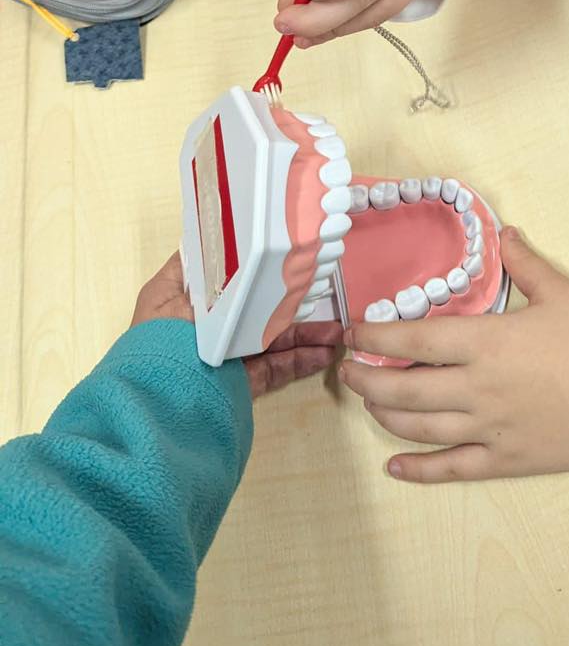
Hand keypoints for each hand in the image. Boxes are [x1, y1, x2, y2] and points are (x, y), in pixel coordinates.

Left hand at [132, 253, 341, 399]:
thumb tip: (218, 237)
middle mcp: (204, 326)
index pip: (221, 272)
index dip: (252, 261)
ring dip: (303, 332)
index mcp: (183, 298)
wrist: (154, 409)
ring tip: (336, 330)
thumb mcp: (170, 295)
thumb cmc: (159, 344)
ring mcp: (222, 356)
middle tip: (324, 290)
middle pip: (254, 305)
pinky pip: (272, 368)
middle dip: (289, 299)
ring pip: (268, 337)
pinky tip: (323, 354)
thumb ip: (204, 271)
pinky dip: (298, 361)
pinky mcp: (236, 384)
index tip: (285, 251)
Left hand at [340, 228, 568, 482]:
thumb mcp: (563, 293)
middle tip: (348, 371)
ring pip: (419, 428)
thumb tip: (505, 233)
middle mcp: (477, 389)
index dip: (377, 338)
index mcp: (487, 344)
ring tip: (368, 403)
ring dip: (385, 416)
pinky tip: (394, 466)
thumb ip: (527, 262)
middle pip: (404, 390)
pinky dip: (417, 470)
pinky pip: (450, 469)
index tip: (354, 334)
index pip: (414, 341)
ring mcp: (488, 429)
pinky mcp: (504, 460)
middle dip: (367, 381)